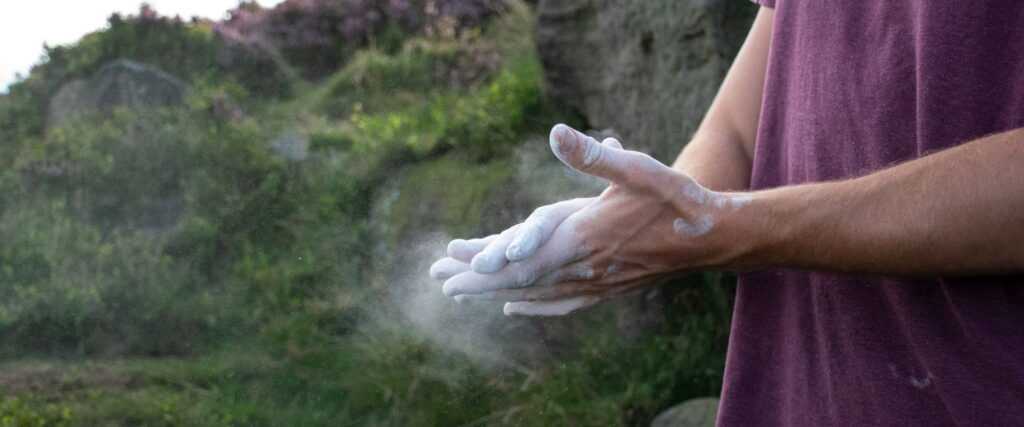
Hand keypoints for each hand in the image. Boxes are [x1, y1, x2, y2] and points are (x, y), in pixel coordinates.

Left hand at [437, 124, 753, 315]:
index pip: (522, 256)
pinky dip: (533, 307)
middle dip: (478, 281)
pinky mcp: (608, 288)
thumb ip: (595, 157)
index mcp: (585, 235)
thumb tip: (556, 131)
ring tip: (461, 294)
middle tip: (440, 282)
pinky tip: (514, 309)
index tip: (450, 264)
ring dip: (496, 293)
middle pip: (520, 280)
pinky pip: (561, 304)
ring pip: (536, 294)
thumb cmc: (678, 200)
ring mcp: (596, 282)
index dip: (484, 261)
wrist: (717, 238)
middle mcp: (585, 265)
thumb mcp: (639, 169)